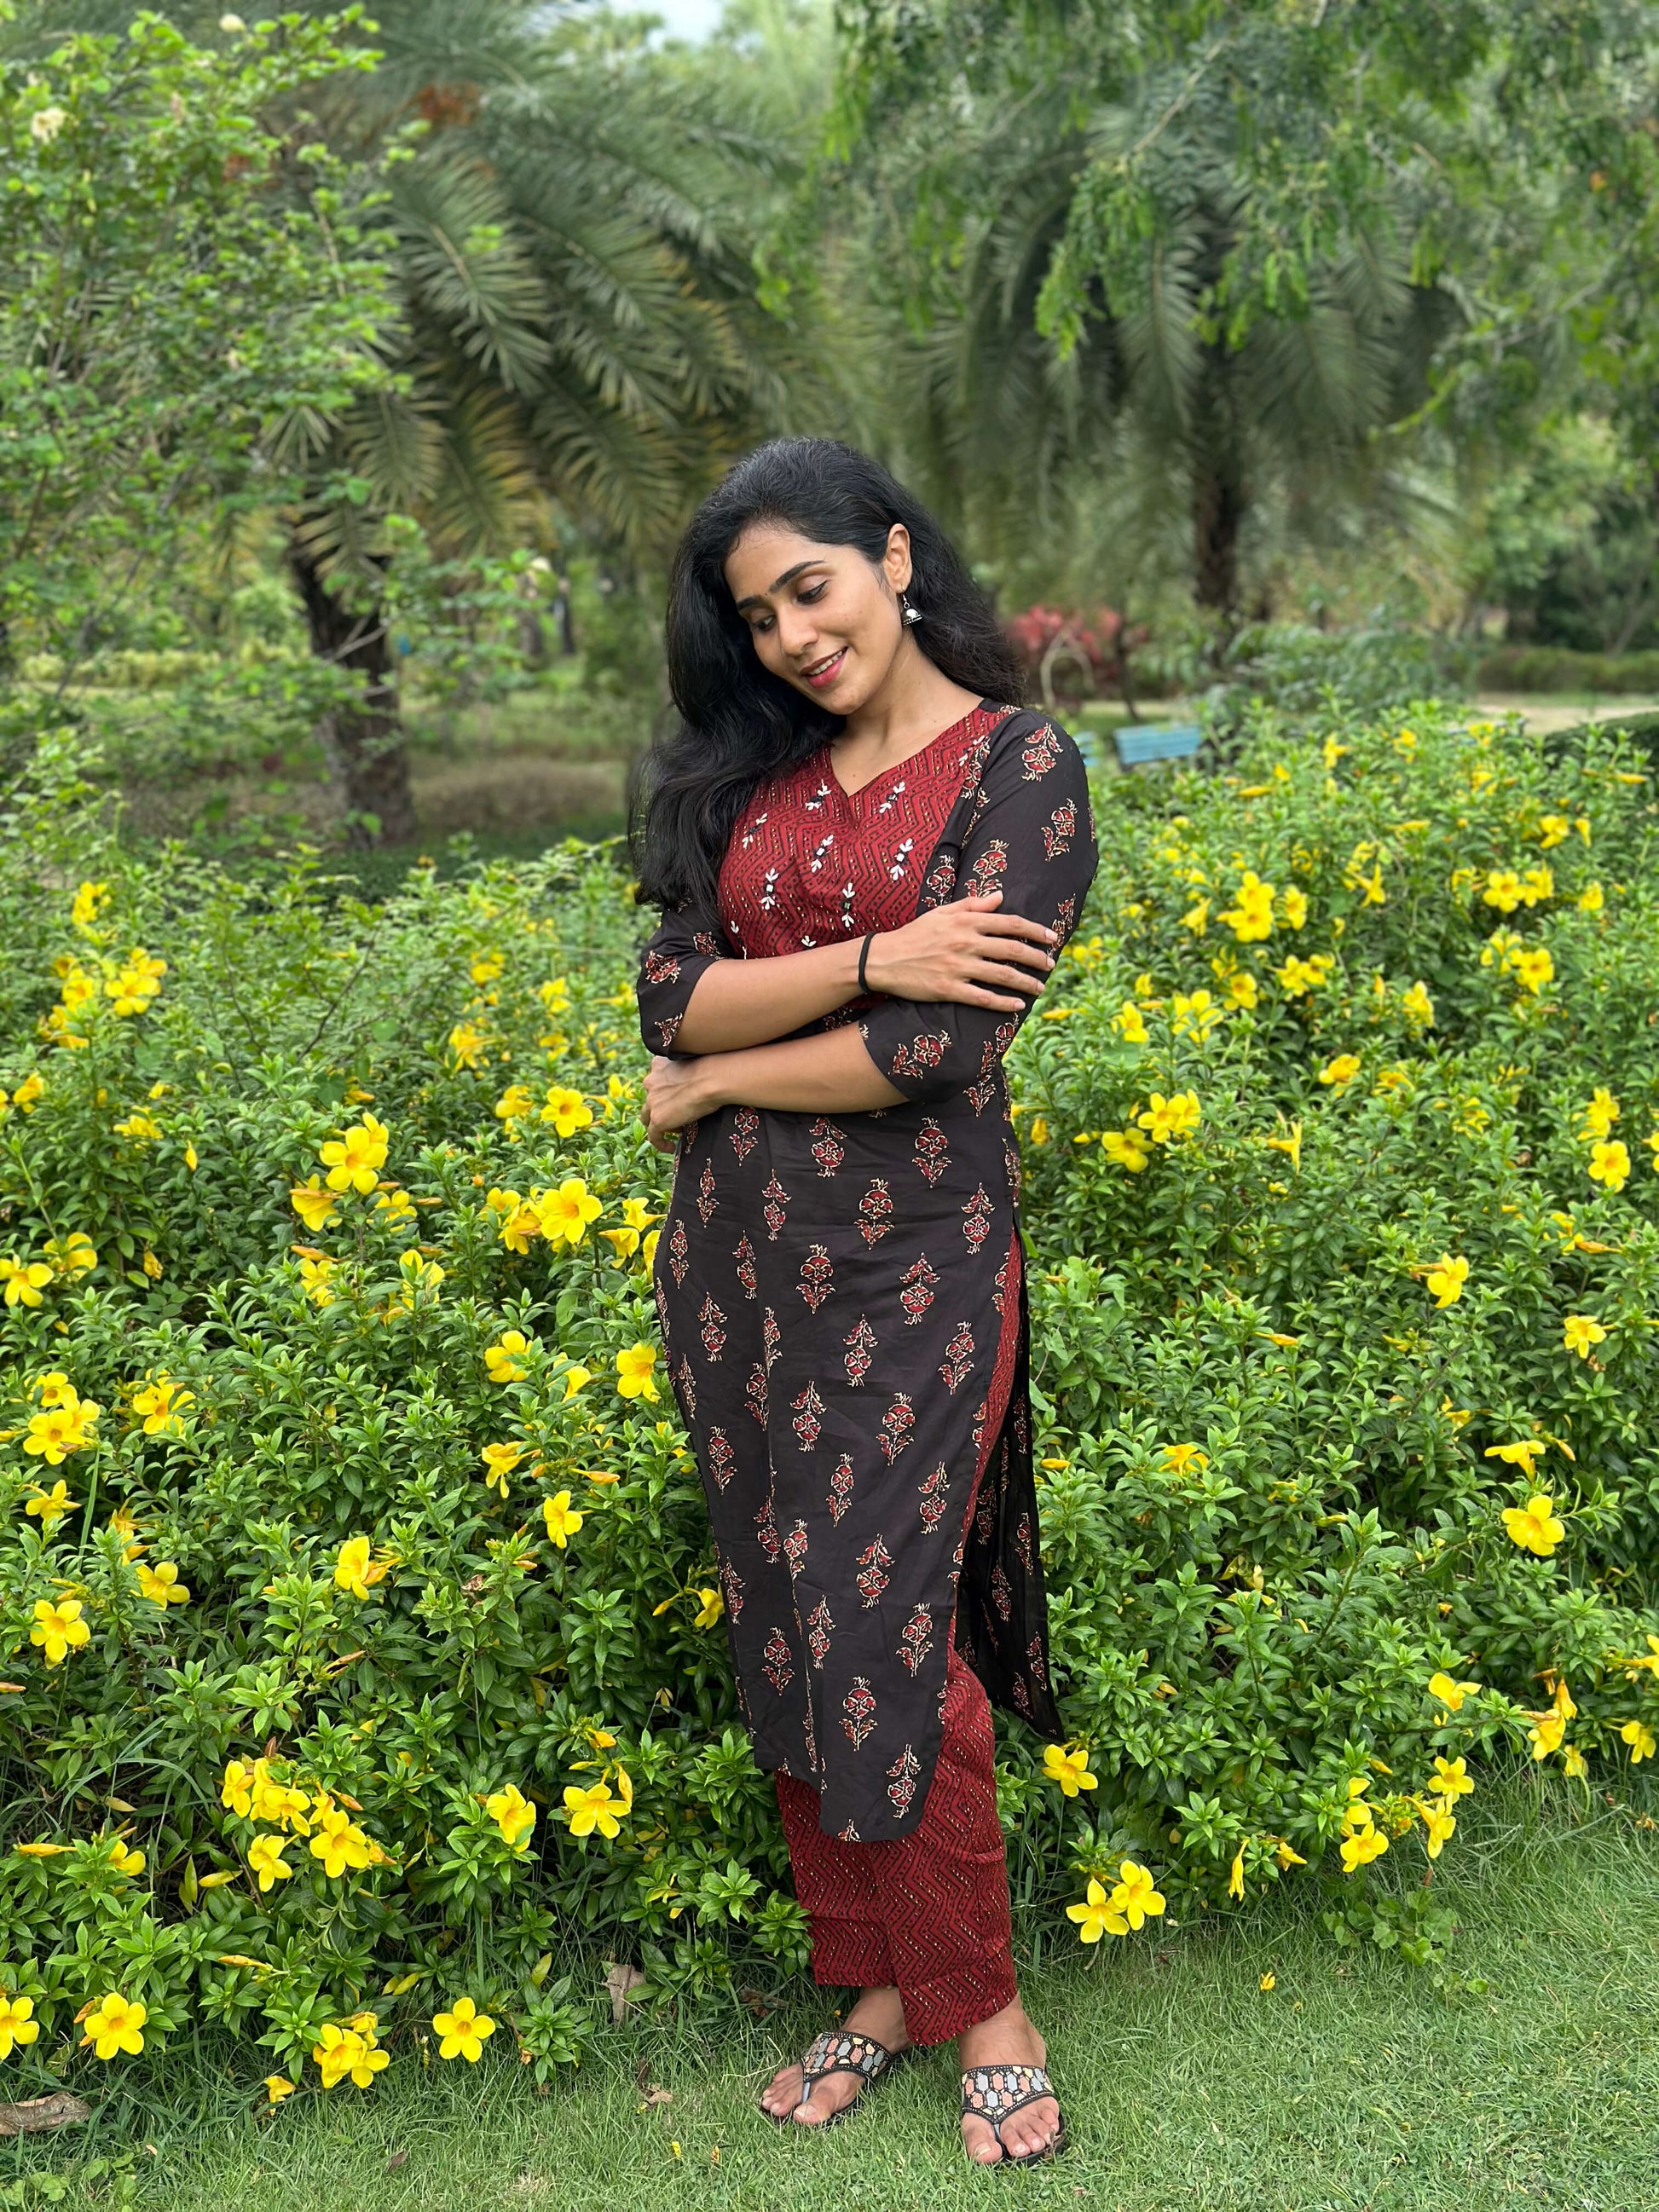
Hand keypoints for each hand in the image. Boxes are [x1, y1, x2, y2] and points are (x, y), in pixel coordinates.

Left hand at [640, 1054, 714, 1152]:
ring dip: (660, 1123)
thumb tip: (696, 1087)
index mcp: (658, 1065)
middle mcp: (651, 1082)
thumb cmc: (712, 1070)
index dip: (665, 1092)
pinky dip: (660, 1143)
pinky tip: (671, 1147)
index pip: (656, 1081)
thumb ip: (687, 1074)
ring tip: (674, 1130)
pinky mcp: (658, 1118)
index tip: (677, 1100)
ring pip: (648, 1117)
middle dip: (661, 1107)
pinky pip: (654, 1136)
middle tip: (678, 1115)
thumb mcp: (694, 1066)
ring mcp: (652, 1101)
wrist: (711, 1079)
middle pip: (650, 1099)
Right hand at [864, 892, 1057, 1011]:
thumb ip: (973, 904)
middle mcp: (965, 942)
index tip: (1052, 938)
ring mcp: (957, 967)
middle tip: (1050, 964)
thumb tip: (1000, 896)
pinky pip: (982, 997)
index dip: (1035, 931)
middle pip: (1011, 949)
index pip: (1010, 923)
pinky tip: (1018, 1005)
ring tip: (1040, 987)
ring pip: (1002, 974)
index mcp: (965, 922)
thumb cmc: (914, 934)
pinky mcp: (948, 989)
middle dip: (1036, 958)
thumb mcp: (942, 912)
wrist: (883, 959)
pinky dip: (1003, 1003)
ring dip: (1026, 981)